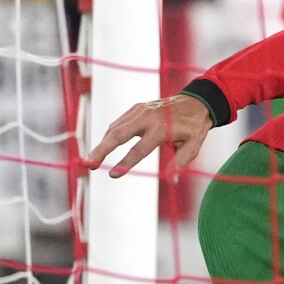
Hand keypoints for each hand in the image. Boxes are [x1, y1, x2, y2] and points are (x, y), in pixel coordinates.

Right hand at [84, 94, 213, 176]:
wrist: (196, 102)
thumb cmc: (194, 127)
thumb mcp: (193, 146)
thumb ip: (180, 162)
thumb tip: (172, 181)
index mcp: (160, 129)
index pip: (138, 150)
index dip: (125, 164)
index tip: (112, 175)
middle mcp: (146, 118)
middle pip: (117, 135)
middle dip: (101, 150)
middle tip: (88, 164)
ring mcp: (139, 111)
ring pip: (115, 128)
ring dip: (102, 143)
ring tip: (91, 159)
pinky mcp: (136, 108)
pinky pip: (119, 122)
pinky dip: (110, 134)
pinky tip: (104, 146)